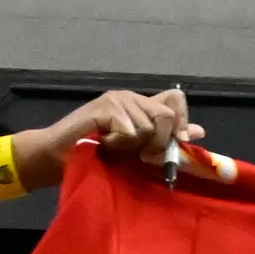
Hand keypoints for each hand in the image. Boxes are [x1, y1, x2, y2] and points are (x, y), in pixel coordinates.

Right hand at [19, 85, 198, 186]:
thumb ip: (164, 137)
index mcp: (141, 104)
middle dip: (157, 141)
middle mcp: (131, 97)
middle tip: (136, 153)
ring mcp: (118, 99)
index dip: (182, 121)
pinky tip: (103, 144)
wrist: (56, 156)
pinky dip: (118, 144)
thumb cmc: (95, 155)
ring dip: (133, 146)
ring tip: (113, 147)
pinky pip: (129, 131)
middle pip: (167, 115)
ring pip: (148, 126)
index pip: (176, 98)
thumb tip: (198, 132)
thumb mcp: (137, 149)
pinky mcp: (105, 107)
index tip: (177, 141)